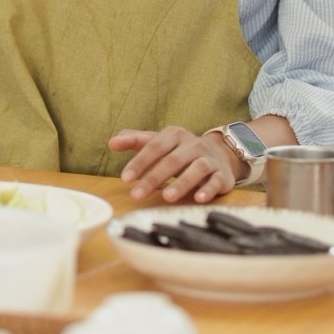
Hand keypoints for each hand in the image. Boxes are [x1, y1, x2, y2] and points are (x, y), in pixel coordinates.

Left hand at [109, 127, 237, 204]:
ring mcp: (208, 159)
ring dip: (182, 183)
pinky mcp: (222, 175)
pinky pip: (216, 181)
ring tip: (167, 197)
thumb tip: (112, 142)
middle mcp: (193, 145)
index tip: (126, 178)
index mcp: (174, 135)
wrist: (219, 153)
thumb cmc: (180, 150)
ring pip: (196, 169)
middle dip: (154, 178)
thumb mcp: (158, 142)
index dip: (140, 162)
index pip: (155, 147)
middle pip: (173, 160)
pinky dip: (208, 190)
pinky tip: (198, 198)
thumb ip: (135, 141)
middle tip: (137, 195)